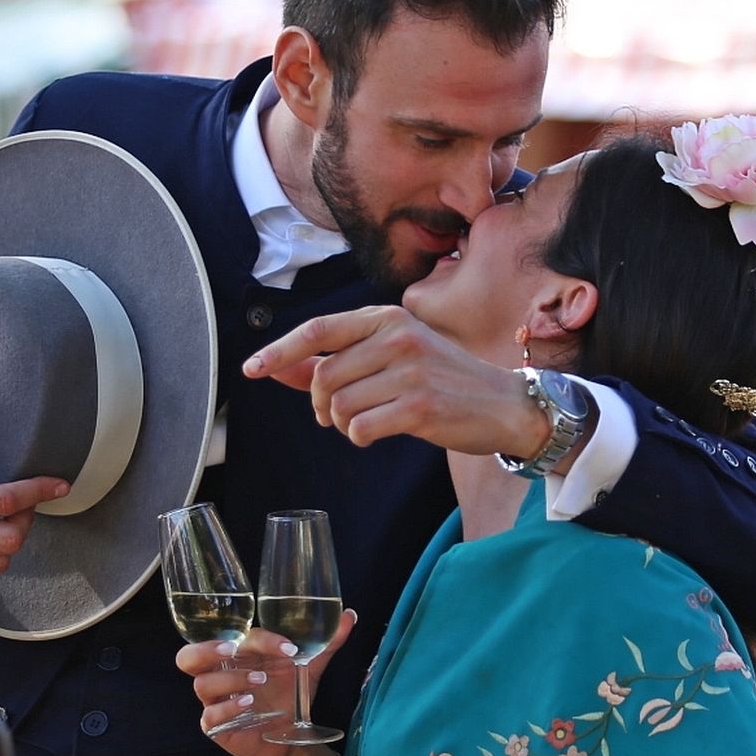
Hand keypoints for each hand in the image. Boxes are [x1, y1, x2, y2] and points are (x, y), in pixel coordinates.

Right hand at [175, 613, 354, 755]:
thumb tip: (350, 615)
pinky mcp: (215, 725)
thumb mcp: (309, 668)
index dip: (261, 638)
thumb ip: (325, 643)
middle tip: (233, 649)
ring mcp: (215, 700)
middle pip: (188, 656)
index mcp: (238, 654)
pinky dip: (228, 708)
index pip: (237, 637)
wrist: (289, 738)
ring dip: (229, 680)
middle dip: (206, 649)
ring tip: (258, 683)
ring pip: (201, 684)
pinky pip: (210, 715)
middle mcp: (220, 673)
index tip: (290, 647)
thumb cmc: (290, 695)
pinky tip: (249, 705)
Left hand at [244, 306, 547, 457]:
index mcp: (386, 318)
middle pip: (324, 376)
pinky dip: (360, 437)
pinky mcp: (420, 407)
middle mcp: (398, 337)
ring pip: (340, 405)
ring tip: (367, 421)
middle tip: (334, 415)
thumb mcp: (388, 358)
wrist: (504, 404)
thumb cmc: (440, 380)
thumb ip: (332, 361)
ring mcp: (411, 371)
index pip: (317, 329)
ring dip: (343, 424)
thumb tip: (276, 368)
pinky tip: (379, 432)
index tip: (250, 369)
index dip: (278, 351)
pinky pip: (361, 429)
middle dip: (320, 403)